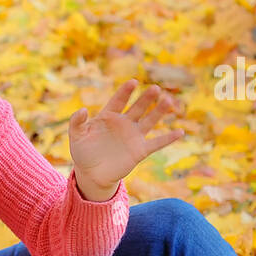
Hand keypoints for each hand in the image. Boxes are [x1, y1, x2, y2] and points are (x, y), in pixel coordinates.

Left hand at [69, 81, 184, 193]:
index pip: (118, 101)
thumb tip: (83, 110)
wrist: (91, 174)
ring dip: (159, 112)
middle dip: (146, 98)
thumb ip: (77, 122)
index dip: (125, 92)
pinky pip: (157, 143)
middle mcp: (124, 123)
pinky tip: (180, 132)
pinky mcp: (140, 150)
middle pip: (138, 108)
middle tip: (155, 88)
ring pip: (149, 121)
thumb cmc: (83, 152)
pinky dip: (168, 138)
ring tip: (168, 101)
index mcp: (108, 117)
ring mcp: (133, 136)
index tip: (133, 82)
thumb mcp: (76, 136)